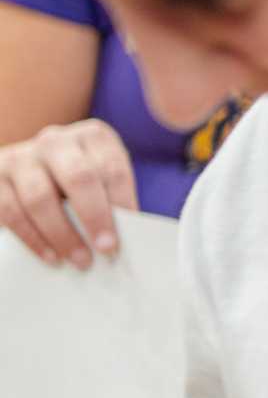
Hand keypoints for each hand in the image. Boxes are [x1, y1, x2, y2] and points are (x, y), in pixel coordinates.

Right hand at [0, 118, 137, 268]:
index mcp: (92, 137)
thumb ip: (111, 202)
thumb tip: (124, 243)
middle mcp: (55, 141)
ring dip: (63, 234)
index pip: (112, 169)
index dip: (121, 205)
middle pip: (79, 177)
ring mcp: (22, 157)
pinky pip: (12, 211)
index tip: (123, 237)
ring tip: (81, 261)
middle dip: (95, 217)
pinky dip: (34, 239)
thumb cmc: (75, 185)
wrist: (26, 176)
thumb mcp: (99, 182)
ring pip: (41, 197)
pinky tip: (51, 257)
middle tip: (106, 250)